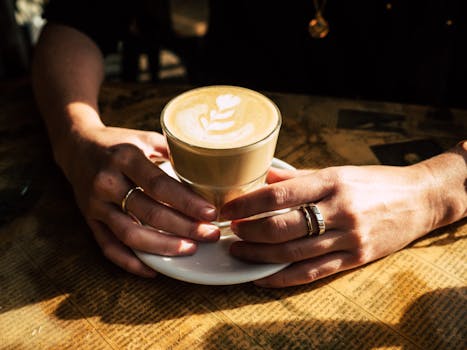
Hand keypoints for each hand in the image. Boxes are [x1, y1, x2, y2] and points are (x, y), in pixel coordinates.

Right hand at [60, 126, 219, 276]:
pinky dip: (131, 262)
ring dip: (163, 247)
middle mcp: (107, 182)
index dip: (187, 202)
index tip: (210, 214)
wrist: (76, 147)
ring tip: (190, 249)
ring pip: (130, 234)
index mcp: (125, 158)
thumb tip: (209, 169)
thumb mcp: (145, 138)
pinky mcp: (89, 220)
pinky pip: (109, 247)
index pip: (159, 185)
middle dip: (184, 227)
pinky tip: (154, 270)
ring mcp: (95, 204)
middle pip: (149, 212)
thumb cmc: (120, 143)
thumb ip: (173, 152)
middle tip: (210, 234)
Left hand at [221, 164, 438, 287]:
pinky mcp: (356, 259)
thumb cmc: (374, 182)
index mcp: (331, 182)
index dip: (247, 203)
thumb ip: (300, 176)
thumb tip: (266, 179)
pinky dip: (284, 278)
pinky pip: (314, 272)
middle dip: (249, 231)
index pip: (279, 195)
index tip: (228, 208)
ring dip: (260, 255)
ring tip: (238, 252)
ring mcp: (349, 237)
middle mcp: (339, 210)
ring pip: (294, 253)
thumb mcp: (339, 171)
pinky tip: (263, 277)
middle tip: (231, 230)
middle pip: (282, 227)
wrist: (419, 199)